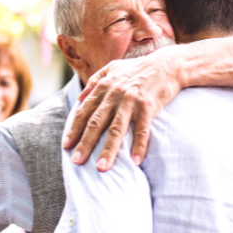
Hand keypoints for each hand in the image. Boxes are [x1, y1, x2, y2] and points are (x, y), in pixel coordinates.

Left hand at [63, 46, 182, 170]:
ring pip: (116, 129)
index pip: (84, 111)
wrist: (166, 65)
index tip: (66, 145)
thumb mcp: (112, 68)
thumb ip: (94, 81)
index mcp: (104, 87)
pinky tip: (135, 161)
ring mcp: (131, 101)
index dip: (74, 129)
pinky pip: (142, 130)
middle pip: (96, 123)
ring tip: (101, 167)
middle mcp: (114, 95)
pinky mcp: (148, 107)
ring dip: (108, 150)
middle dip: (85, 143)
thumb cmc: (137, 68)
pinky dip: (139, 145)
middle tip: (77, 161)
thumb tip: (80, 98)